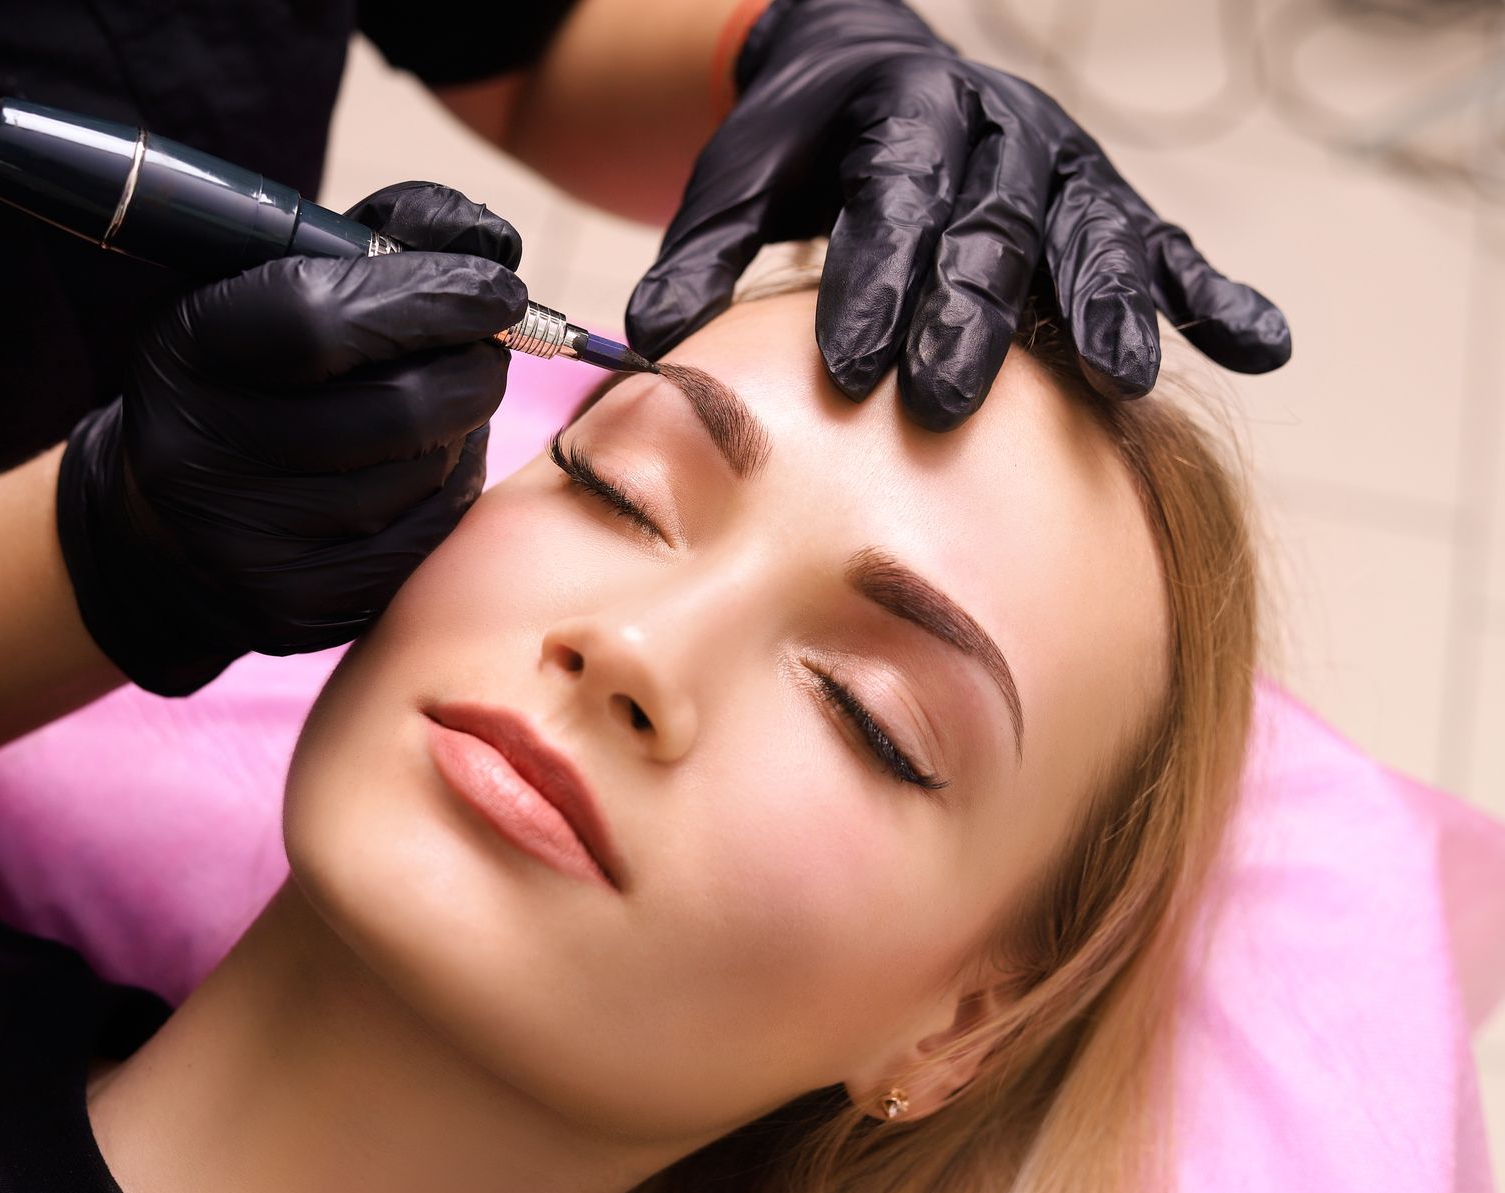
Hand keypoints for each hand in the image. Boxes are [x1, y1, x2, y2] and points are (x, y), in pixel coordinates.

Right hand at [55, 182, 527, 694]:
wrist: (164, 526)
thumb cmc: (245, 376)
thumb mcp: (274, 282)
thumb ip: (380, 238)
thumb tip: (491, 241)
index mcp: (184, 353)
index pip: (324, 320)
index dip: (430, 297)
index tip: (497, 288)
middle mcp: (202, 459)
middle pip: (398, 407)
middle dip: (473, 364)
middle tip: (490, 343)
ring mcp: (248, 547)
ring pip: (425, 471)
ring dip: (466, 423)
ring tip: (450, 396)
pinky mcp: (297, 609)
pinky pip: (427, 533)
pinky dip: (453, 482)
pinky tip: (434, 457)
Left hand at [625, 0, 1290, 428]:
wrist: (876, 71)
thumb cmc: (805, 142)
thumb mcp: (743, 174)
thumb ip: (702, 249)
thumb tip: (650, 335)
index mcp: (902, 114)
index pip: (892, 199)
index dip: (876, 280)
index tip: (853, 367)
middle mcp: (996, 131)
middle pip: (990, 227)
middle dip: (972, 317)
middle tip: (946, 402)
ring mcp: (1062, 166)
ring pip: (1092, 232)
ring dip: (1109, 307)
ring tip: (1123, 379)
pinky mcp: (1104, 201)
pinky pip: (1165, 244)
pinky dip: (1213, 294)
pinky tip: (1262, 345)